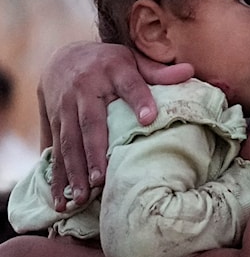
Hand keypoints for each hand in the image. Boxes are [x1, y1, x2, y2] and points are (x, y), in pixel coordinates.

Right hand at [39, 42, 193, 211]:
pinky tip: (60, 200)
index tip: (150, 119)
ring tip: (81, 198)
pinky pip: (54, 151)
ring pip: (68, 141)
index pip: (130, 85)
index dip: (140, 101)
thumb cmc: (109, 63)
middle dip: (93, 152)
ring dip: (73, 171)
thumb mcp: (133, 60)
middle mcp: (84, 89)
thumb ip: (158, 72)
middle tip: (101, 179)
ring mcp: (64, 107)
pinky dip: (56, 177)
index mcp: (112, 70)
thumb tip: (189, 72)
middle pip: (90, 123)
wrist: (63, 56)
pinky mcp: (53, 121)